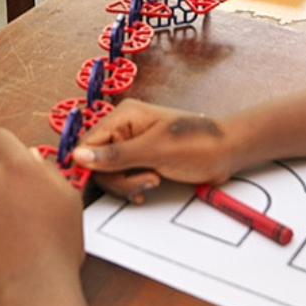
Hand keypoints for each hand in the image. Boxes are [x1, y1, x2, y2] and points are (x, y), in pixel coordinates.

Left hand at [0, 127, 83, 305]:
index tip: (9, 161)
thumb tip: (30, 156)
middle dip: (0, 183)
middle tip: (18, 210)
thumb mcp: (68, 198)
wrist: (35, 289)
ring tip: (9, 234)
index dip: (4, 147)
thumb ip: (47, 169)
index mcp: (18, 165)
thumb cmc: (58, 246)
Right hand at [72, 99, 232, 202]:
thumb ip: (115, 155)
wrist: (226, 152)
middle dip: (118, 178)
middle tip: (147, 180)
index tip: (109, 180)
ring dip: (128, 184)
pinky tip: (147, 188)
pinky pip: (122, 177)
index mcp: (124, 116)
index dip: (91, 165)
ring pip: (109, 173)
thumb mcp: (154, 151)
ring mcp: (131, 144)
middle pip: (96, 162)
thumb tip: (78, 157)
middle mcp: (123, 128)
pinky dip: (132, 187)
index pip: (87, 144)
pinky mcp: (139, 159)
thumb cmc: (197, 144)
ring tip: (154, 181)